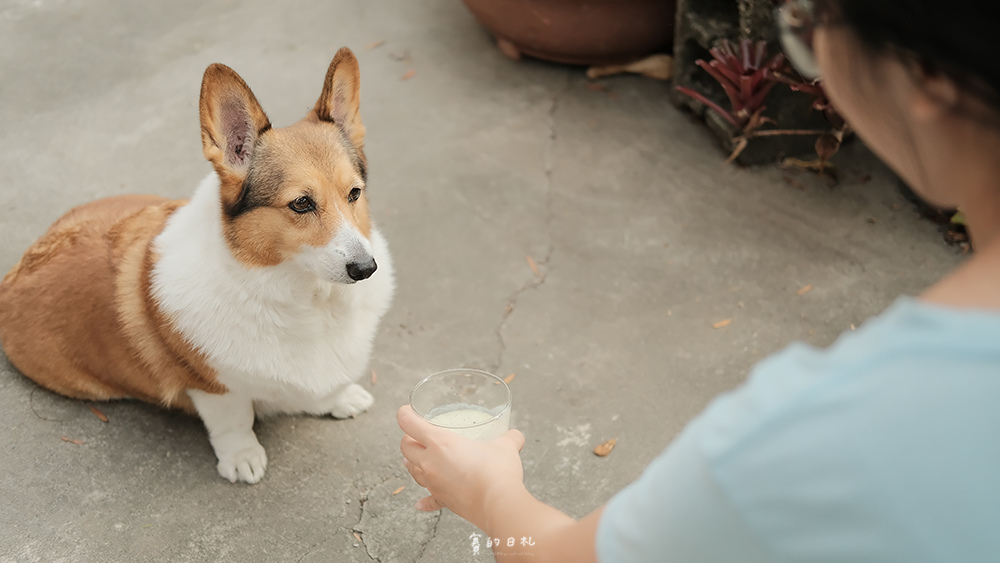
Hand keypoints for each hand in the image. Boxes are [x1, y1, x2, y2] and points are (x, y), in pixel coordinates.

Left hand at [397, 405, 525, 529]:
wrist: (499, 505)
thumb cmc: (497, 473)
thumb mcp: (506, 446)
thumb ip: (509, 437)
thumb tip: (515, 436)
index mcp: (441, 443)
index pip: (409, 423)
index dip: (405, 414)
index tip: (407, 411)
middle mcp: (431, 463)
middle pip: (405, 448)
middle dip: (408, 439)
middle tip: (417, 435)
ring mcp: (434, 484)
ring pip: (413, 471)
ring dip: (412, 463)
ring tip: (416, 459)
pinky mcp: (443, 500)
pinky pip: (429, 500)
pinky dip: (424, 500)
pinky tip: (420, 503)